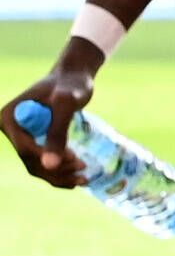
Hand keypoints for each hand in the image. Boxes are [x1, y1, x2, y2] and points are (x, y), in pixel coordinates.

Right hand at [4, 48, 100, 188]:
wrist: (75, 77)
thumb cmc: (72, 85)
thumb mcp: (67, 106)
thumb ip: (58, 132)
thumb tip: (49, 165)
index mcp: (9, 118)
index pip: (25, 149)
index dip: (48, 159)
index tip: (76, 159)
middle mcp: (11, 129)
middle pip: (30, 161)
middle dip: (56, 170)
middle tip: (83, 169)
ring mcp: (21, 136)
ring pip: (36, 166)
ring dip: (58, 176)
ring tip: (84, 177)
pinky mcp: (34, 140)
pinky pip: (43, 162)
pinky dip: (58, 173)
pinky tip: (76, 179)